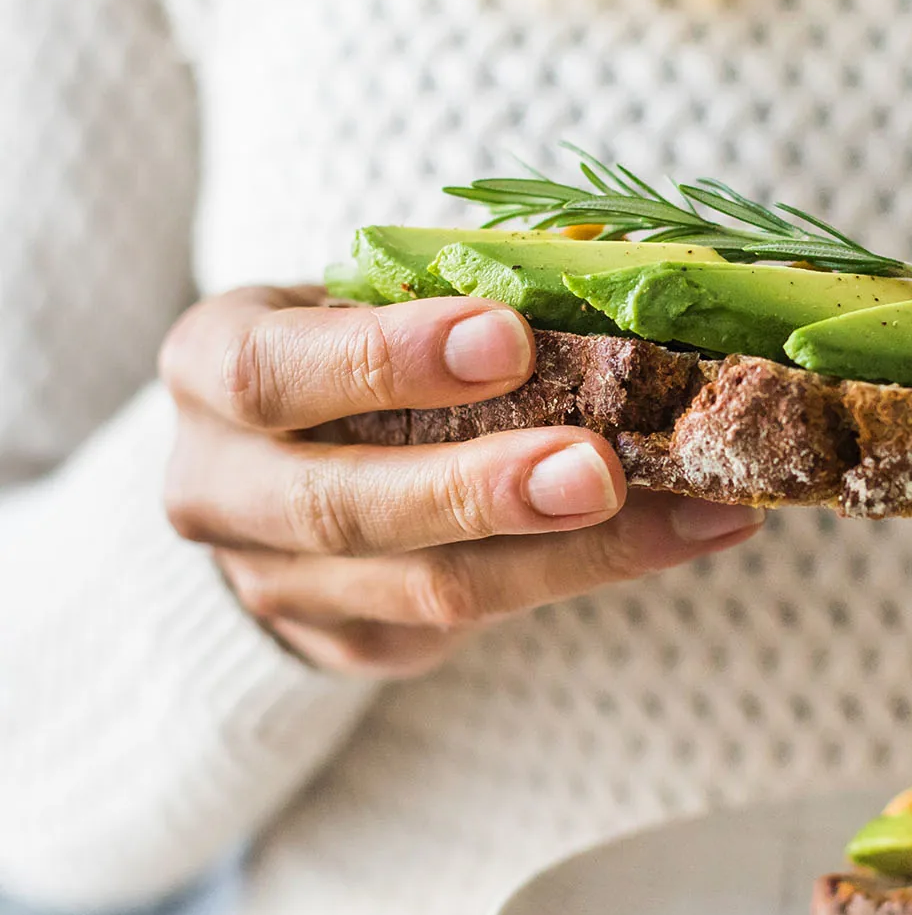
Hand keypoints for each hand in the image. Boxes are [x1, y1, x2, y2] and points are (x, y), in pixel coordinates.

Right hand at [158, 286, 762, 676]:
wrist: (277, 469)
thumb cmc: (347, 356)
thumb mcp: (366, 301)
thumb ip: (458, 292)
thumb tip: (615, 270)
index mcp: (212, 369)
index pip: (272, 371)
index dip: (385, 361)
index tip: (510, 339)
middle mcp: (221, 488)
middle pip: (342, 508)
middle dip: (482, 490)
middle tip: (601, 468)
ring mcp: (278, 585)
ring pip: (430, 589)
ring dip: (575, 554)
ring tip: (698, 511)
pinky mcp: (350, 644)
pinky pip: (475, 626)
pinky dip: (591, 576)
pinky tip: (685, 533)